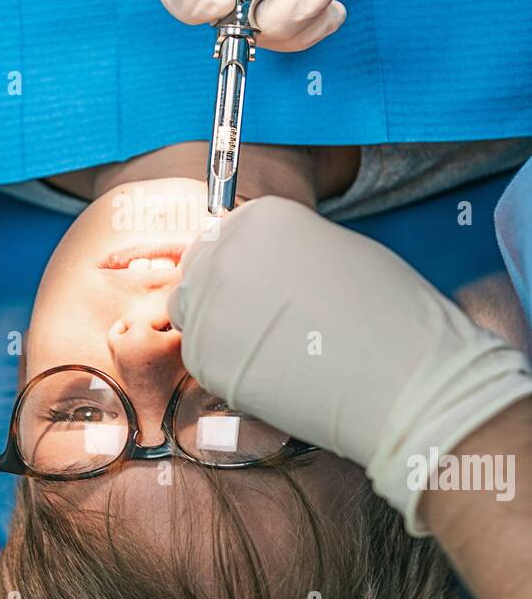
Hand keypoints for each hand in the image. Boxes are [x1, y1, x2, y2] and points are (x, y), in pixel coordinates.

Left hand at [168, 198, 531, 530]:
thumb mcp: (340, 253)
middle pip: (200, 268)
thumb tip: (267, 268)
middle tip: (259, 322)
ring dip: (220, 328)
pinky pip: (202, 358)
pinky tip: (272, 375)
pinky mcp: (206, 358)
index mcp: (263, 217)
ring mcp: (211, 304)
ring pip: (192, 313)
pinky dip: (228, 367)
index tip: (260, 288)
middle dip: (223, 292)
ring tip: (270, 350)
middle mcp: (227, 251)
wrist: (406, 381)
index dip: (242, 264)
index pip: (225, 233)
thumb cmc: (392, 318)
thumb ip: (289, 253)